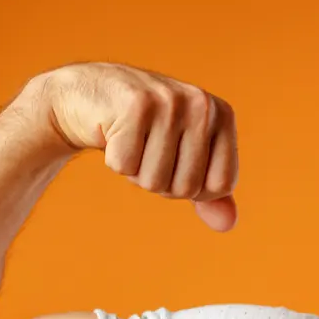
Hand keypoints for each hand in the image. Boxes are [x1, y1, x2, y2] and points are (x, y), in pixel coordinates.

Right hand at [29, 62, 238, 231]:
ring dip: (135, 172)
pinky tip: (113, 132)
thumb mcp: (184, 159)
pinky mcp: (135, 104)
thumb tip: (228, 224)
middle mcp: (202, 105)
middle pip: (187, 188)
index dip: (192, 188)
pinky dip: (114, 158)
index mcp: (222, 116)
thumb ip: (209, 193)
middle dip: (160, 181)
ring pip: (154, 180)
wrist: (90, 94)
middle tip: (147, 150)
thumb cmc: (143, 132)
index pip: (221, 185)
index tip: (175, 161)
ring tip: (131, 140)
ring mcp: (169, 101)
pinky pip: (125, 166)